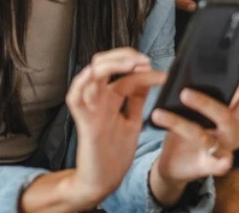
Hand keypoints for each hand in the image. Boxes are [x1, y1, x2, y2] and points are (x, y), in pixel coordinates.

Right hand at [67, 48, 166, 207]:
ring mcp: (90, 109)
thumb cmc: (114, 154)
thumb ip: (136, 100)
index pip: (125, 74)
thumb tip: (148, 78)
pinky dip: (81, 83)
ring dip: (110, 64)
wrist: (103, 182)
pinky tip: (93, 73)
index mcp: (110, 99)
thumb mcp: (132, 121)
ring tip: (131, 64)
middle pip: (104, 64)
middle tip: (144, 60)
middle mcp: (98, 100)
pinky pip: (75, 98)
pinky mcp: (85, 123)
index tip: (163, 74)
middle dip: (124, 56)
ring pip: (90, 74)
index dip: (142, 69)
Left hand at [148, 89, 238, 203]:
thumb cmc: (184, 132)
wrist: (173, 163)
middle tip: (184, 92)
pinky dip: (216, 160)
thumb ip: (192, 95)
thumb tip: (184, 73)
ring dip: (181, 124)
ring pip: (207, 136)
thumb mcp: (187, 111)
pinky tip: (208, 153)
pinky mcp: (215, 166)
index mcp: (229, 115)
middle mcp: (231, 132)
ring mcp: (224, 150)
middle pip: (227, 116)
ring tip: (159, 114)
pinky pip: (220, 164)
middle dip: (206, 103)